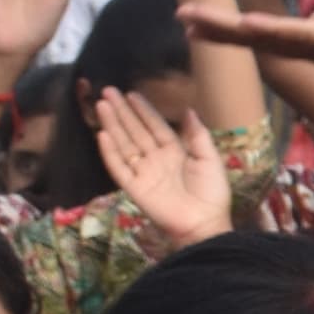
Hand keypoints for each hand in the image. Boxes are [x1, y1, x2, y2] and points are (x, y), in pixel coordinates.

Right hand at [92, 86, 231, 245]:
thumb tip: (189, 109)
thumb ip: (197, 134)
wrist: (204, 222)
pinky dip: (110, 152)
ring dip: (112, 125)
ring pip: (124, 144)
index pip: (155, 126)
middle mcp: (156, 159)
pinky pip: (119, 168)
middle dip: (122, 112)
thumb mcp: (209, 158)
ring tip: (101, 105)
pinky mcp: (134, 188)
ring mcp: (143, 172)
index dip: (143, 110)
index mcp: (175, 151)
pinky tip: (102, 135)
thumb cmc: (211, 192)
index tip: (130, 94)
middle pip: (135, 131)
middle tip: (107, 91)